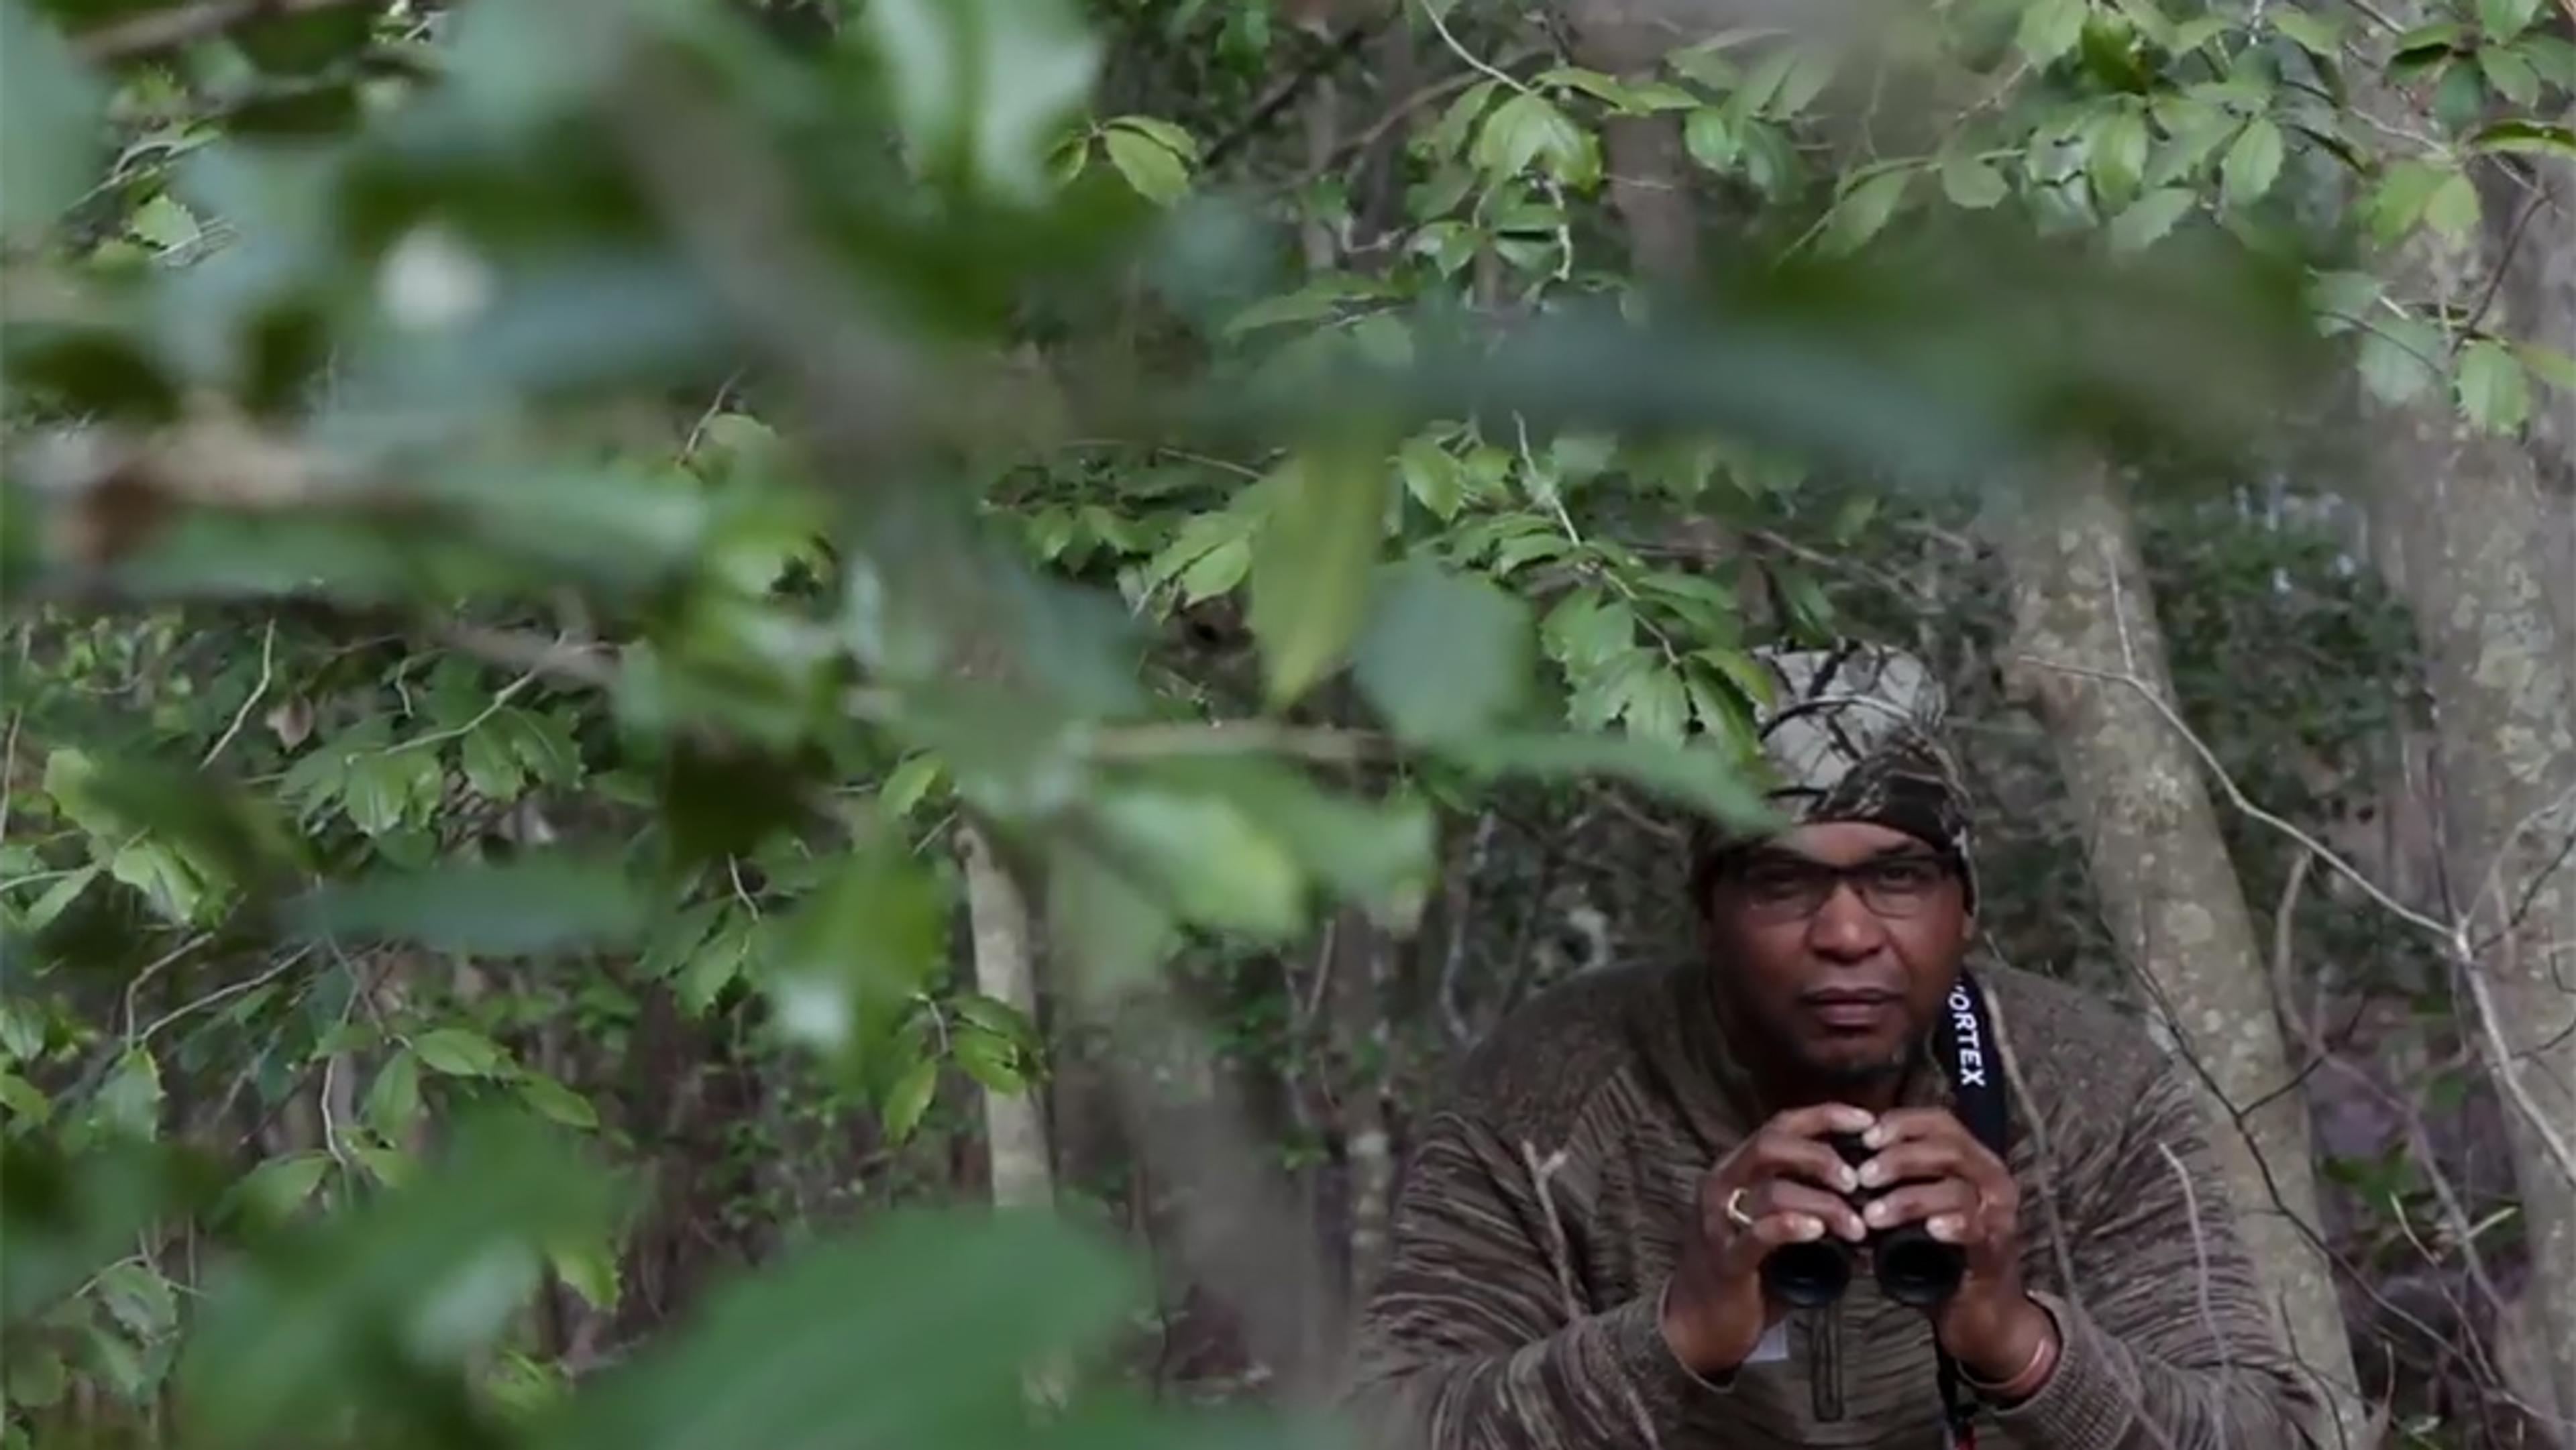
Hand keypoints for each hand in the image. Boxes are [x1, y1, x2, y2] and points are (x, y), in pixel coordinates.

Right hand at [1659, 1103, 1875, 1375]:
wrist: (1698, 1323)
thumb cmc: (1748, 1271)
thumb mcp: (1776, 1227)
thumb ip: (1811, 1208)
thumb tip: (1873, 1205)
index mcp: (1737, 1170)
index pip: (1781, 1126)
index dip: (1825, 1117)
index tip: (1865, 1121)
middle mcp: (1723, 1185)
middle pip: (1771, 1145)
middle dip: (1821, 1155)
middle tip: (1857, 1179)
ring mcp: (1720, 1222)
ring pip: (1771, 1191)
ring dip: (1823, 1204)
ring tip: (1857, 1227)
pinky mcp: (1726, 1260)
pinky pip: (1757, 1235)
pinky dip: (1790, 1227)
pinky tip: (1817, 1232)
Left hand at [1856, 1108, 2055, 1387]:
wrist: (1980, 1311)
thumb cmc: (1939, 1254)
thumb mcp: (1914, 1209)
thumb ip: (1892, 1183)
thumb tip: (1841, 1164)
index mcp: (1973, 1160)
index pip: (1940, 1122)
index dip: (1902, 1123)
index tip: (1865, 1136)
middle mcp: (1993, 1180)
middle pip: (1949, 1149)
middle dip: (1899, 1158)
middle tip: (1862, 1177)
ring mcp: (1999, 1215)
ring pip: (1957, 1189)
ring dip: (1909, 1198)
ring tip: (1873, 1214)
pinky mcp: (1997, 1250)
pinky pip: (1976, 1228)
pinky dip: (1950, 1225)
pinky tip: (1928, 1230)